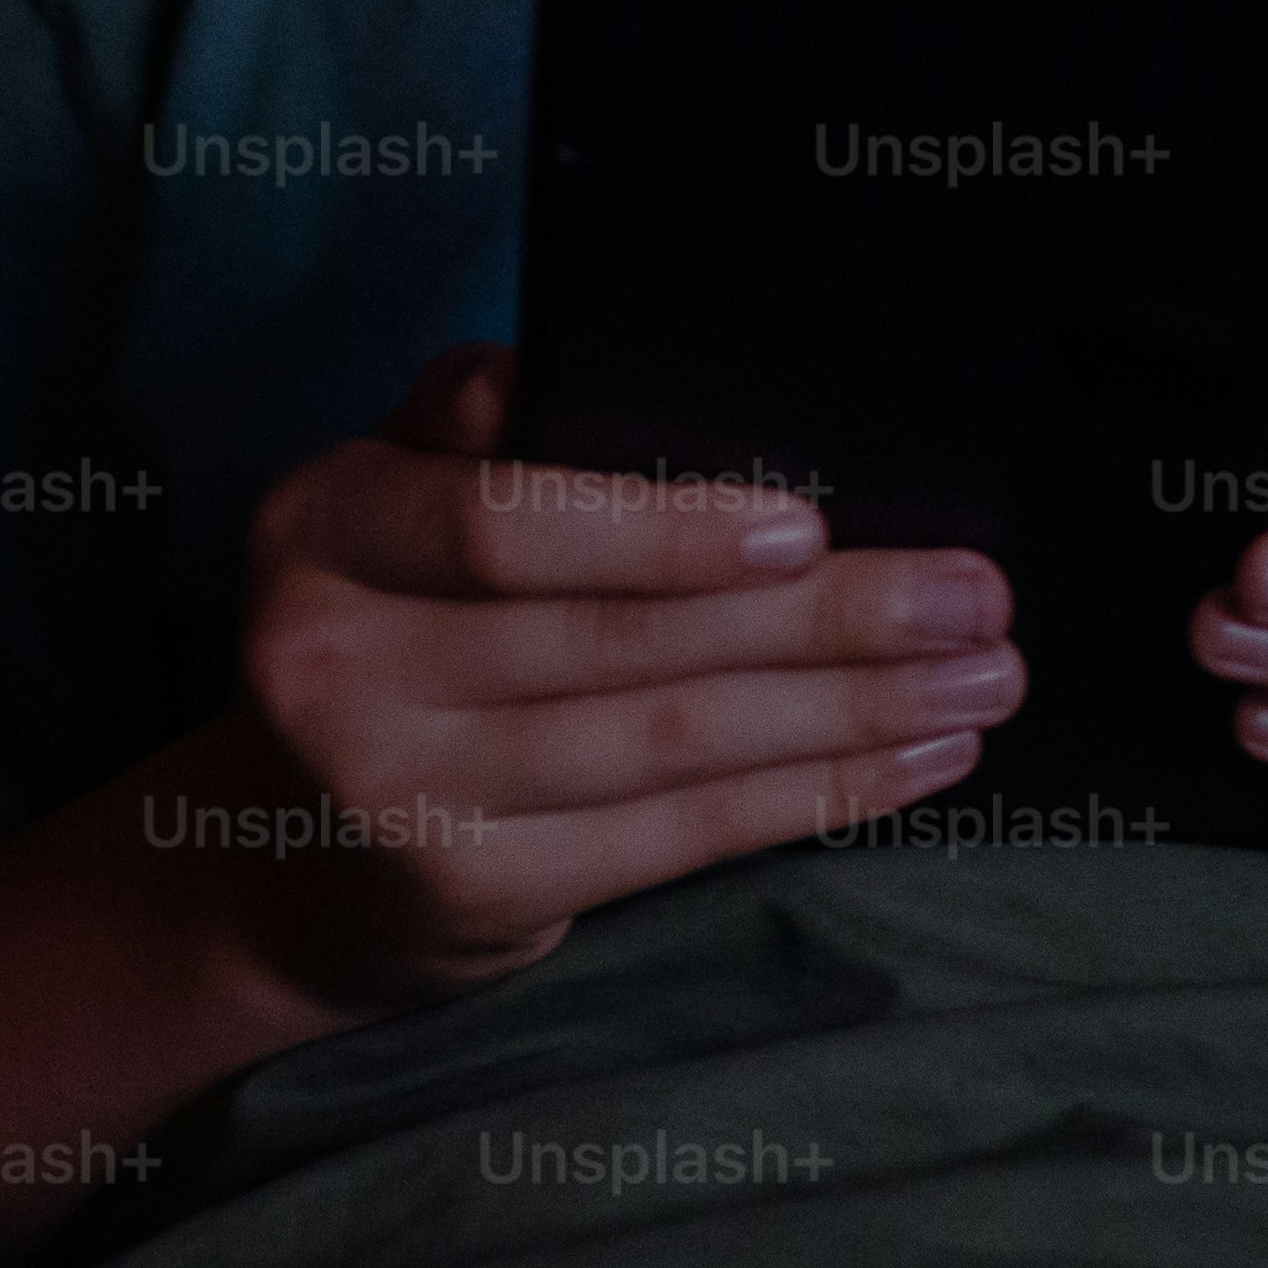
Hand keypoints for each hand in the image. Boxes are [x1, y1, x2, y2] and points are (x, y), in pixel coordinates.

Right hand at [202, 344, 1021, 1020]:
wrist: (284, 855)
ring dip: (852, 711)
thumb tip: (535, 374)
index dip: (658, 531)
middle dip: (829, 620)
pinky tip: (912, 760)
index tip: (805, 528)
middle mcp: (341, 667)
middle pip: (624, 642)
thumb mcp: (394, 494)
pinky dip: (812, 795)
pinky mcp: (478, 894)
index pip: (499, 525)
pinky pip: (677, 837)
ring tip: (983, 677)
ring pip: (672, 744)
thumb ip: (470, 429)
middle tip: (977, 597)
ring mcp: (404, 798)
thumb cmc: (393, 618)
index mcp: (327, 527)